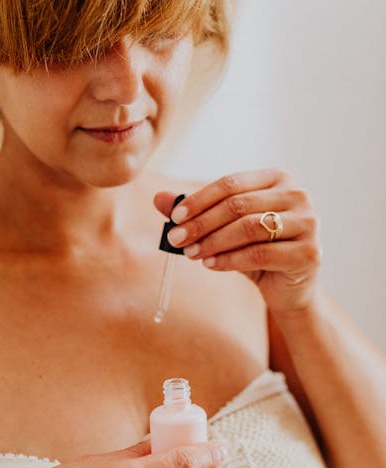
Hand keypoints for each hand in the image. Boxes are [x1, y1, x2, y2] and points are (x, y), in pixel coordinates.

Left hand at [154, 169, 321, 315]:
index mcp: (278, 179)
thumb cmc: (256, 251)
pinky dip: (230, 259)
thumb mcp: (224, 229)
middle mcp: (297, 195)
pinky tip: (210, 265)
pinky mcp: (309, 253)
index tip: (174, 218)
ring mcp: (308, 223)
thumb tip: (158, 199)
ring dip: (213, 241)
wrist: (288, 288)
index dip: (199, 200)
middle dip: (201, 223)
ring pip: (249, 228)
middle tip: (176, 239)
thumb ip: (196, 212)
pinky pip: (260, 253)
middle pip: (238, 205)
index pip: (231, 183)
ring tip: (191, 254)